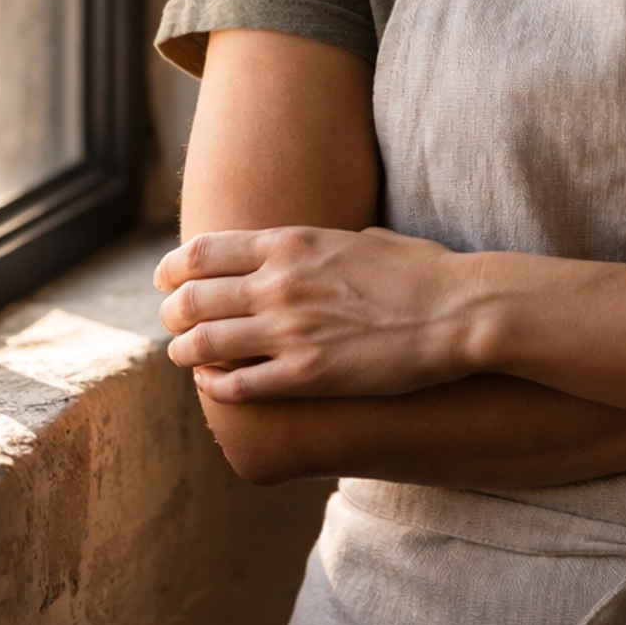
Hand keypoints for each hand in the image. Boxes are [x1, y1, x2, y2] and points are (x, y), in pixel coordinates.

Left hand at [155, 225, 472, 403]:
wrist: (460, 311)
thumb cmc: (425, 271)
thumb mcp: (364, 238)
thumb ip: (323, 245)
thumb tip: (310, 251)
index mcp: (291, 243)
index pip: (202, 251)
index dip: (172, 268)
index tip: (165, 279)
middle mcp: (279, 284)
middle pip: (191, 297)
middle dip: (172, 312)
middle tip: (171, 322)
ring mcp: (289, 331)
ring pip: (203, 343)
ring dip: (184, 351)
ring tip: (183, 356)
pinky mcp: (306, 376)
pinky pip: (237, 385)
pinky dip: (214, 386)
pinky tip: (211, 385)